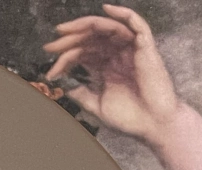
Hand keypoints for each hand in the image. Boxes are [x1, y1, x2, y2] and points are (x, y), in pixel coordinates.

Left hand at [43, 5, 182, 146]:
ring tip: (64, 30)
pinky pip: (136, 24)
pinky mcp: (145, 48)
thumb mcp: (97, 106)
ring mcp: (130, 50)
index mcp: (106, 67)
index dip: (64, 59)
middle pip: (90, 39)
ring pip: (107, 28)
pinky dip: (123, 13)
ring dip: (84, 27)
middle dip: (68, 41)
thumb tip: (64, 87)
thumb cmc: (129, 118)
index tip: (49, 72)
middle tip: (49, 47)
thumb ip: (82, 95)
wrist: (152, 125)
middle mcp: (117, 55)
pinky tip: (106, 8)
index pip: (82, 54)